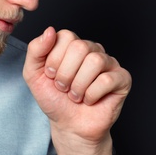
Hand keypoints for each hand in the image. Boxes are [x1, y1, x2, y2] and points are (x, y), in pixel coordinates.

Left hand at [23, 27, 130, 154]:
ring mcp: (108, 62)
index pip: (65, 36)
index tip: (50, 75)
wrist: (68, 125)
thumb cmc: (53, 98)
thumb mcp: (33, 73)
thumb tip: (50, 30)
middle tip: (63, 87)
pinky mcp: (122, 78)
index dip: (54, 59)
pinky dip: (91, 95)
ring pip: (95, 61)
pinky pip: (107, 80)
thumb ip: (35, 50)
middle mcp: (91, 49)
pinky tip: (89, 100)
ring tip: (75, 95)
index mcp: (71, 44)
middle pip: (80, 47)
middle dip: (65, 73)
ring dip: (78, 86)